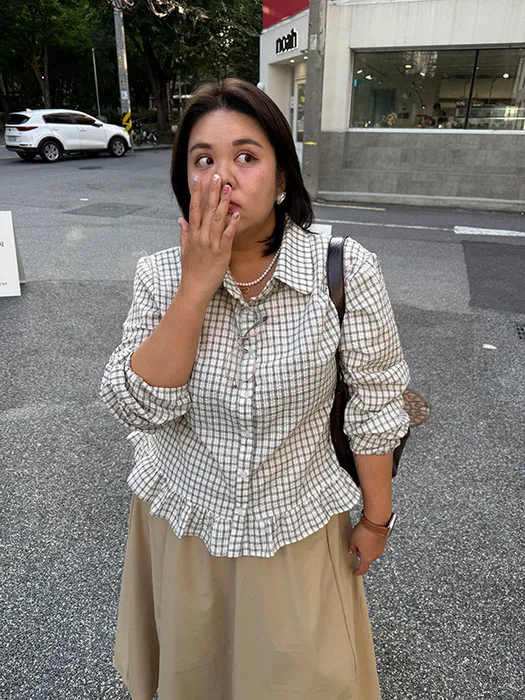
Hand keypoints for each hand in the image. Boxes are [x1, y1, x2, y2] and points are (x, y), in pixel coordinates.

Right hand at [178, 174, 240, 299]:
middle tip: (217, 176)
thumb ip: (183, 233)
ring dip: (223, 203)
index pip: (194, 209)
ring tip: (228, 188)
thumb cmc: (190, 270)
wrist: (195, 287)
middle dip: (212, 192)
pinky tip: (236, 213)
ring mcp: (211, 244)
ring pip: (217, 219)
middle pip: (206, 210)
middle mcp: (200, 236)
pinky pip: (227, 235)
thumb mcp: (184, 250)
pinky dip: (231, 224)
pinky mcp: (221, 252)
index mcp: (192, 234)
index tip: (199, 179)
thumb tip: (180, 219)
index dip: (197, 193)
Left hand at [348, 521, 386, 575]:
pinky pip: (375, 546)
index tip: (355, 572)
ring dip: (366, 548)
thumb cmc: (364, 532)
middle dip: (361, 554)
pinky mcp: (383, 542)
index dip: (358, 572)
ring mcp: (380, 548)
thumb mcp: (352, 540)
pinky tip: (367, 536)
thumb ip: (351, 547)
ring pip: (371, 552)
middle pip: (367, 559)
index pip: (363, 569)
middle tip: (356, 547)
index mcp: (367, 558)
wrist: (376, 522)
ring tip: (361, 539)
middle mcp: (375, 555)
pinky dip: (371, 543)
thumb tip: (352, 550)